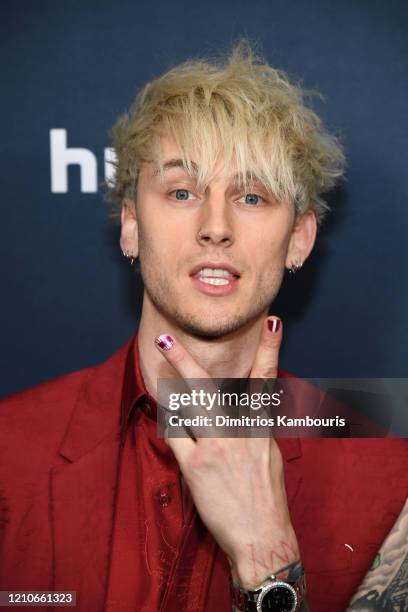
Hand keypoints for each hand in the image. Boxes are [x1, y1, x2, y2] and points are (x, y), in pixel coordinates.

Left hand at [154, 317, 299, 589]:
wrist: (262, 537)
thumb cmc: (267, 498)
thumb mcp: (268, 456)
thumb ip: (253, 430)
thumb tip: (242, 413)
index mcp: (259, 428)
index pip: (264, 382)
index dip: (269, 349)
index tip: (272, 322)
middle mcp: (237, 432)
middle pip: (209, 388)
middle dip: (187, 360)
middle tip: (168, 338)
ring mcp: (215, 447)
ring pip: (185, 407)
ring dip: (169, 384)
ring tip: (157, 365)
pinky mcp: (196, 466)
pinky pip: (175, 437)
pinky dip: (170, 424)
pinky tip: (165, 413)